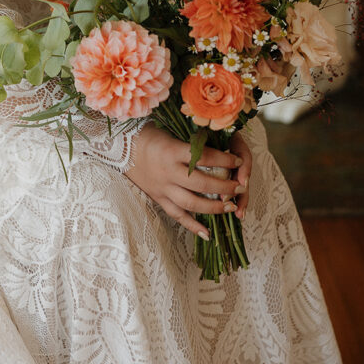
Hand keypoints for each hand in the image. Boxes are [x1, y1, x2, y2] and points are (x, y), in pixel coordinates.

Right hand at [124, 124, 250, 238]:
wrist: (122, 147)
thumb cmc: (151, 134)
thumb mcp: (171, 130)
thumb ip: (192, 138)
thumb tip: (221, 137)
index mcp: (172, 150)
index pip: (204, 157)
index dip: (224, 160)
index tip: (238, 160)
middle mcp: (168, 172)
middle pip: (201, 184)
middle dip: (224, 187)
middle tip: (241, 187)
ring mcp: (163, 188)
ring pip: (191, 203)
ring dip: (214, 208)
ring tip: (232, 207)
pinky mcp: (158, 199)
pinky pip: (177, 216)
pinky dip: (192, 226)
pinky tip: (208, 234)